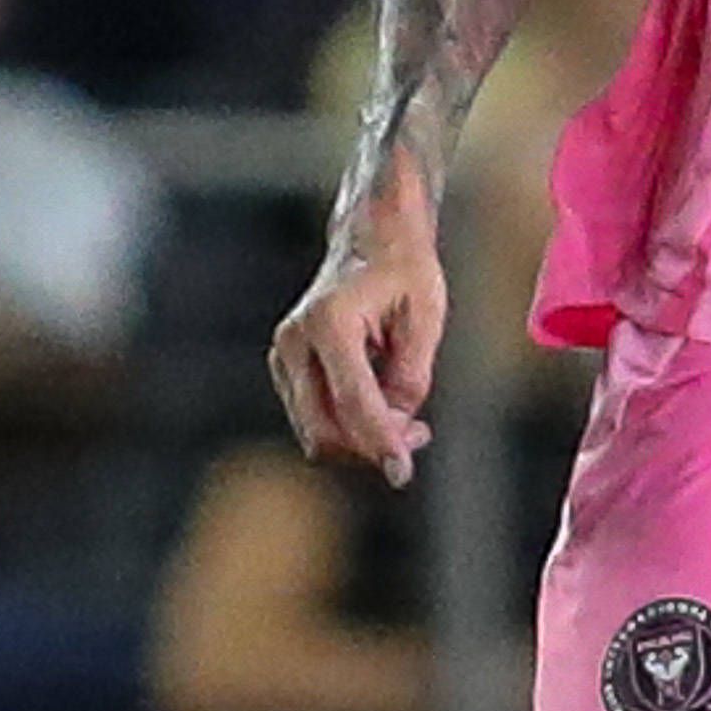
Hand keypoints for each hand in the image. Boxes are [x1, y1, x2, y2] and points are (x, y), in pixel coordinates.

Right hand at [272, 188, 451, 482]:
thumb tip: (396, 429)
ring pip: (317, 429)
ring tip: (408, 417)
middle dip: (370, 445)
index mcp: (330, 321)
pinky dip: (349, 423)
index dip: (379, 443)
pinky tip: (383, 404)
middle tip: (418, 435)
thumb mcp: (425, 319)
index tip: (402, 473)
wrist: (372, 237)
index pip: (351, 402)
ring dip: (361, 437)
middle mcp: (296, 339)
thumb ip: (411, 379)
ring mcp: (284, 354)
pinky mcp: (286, 366)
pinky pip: (316, 416)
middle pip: (324, 427)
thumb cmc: (403, 271)